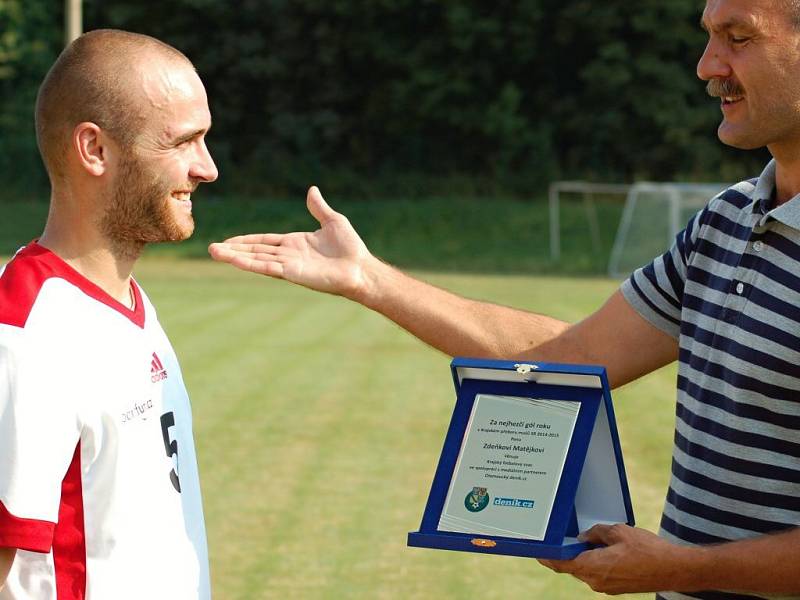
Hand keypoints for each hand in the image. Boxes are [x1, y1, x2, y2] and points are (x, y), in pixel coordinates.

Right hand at [208, 187, 374, 298]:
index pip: (264, 241)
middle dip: (234, 250)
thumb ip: (318, 207)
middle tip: (212, 249)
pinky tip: (235, 261)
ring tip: (214, 253)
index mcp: (294, 243)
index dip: (246, 241)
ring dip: (235, 257)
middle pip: (255, 251)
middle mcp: (288, 255)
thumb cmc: (351, 248)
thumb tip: (312, 190)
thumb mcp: (333, 220)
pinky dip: (250, 264)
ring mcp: (289, 265)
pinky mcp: (293, 274)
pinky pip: (267, 267)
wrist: (361, 268)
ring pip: (256, 259)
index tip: (228, 242)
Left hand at [538, 524, 688, 594]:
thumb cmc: (647, 550)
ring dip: (583, 557)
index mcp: (593, 568)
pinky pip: (598, 573)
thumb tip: (584, 537)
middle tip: (560, 538)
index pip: (561, 564)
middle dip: (567, 554)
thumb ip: (596, 532)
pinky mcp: (616, 587)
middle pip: (573, 567)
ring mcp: (606, 587)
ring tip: (585, 540)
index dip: (548, 557)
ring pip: (586, 570)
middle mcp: (596, 582)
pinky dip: (595, 562)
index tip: (537, 551)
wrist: (673, 569)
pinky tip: (602, 549)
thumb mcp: (619, 531)